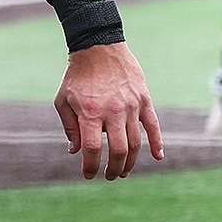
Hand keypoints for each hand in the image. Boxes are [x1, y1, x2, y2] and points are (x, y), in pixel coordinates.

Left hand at [53, 42, 163, 179]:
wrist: (98, 45)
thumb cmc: (77, 75)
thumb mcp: (63, 99)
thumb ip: (70, 127)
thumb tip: (75, 151)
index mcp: (90, 112)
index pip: (92, 149)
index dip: (90, 167)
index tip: (88, 175)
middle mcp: (112, 111)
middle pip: (118, 151)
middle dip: (114, 169)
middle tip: (109, 176)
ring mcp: (130, 105)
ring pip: (135, 143)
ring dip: (131, 162)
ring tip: (124, 171)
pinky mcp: (143, 99)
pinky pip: (153, 125)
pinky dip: (157, 143)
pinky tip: (158, 156)